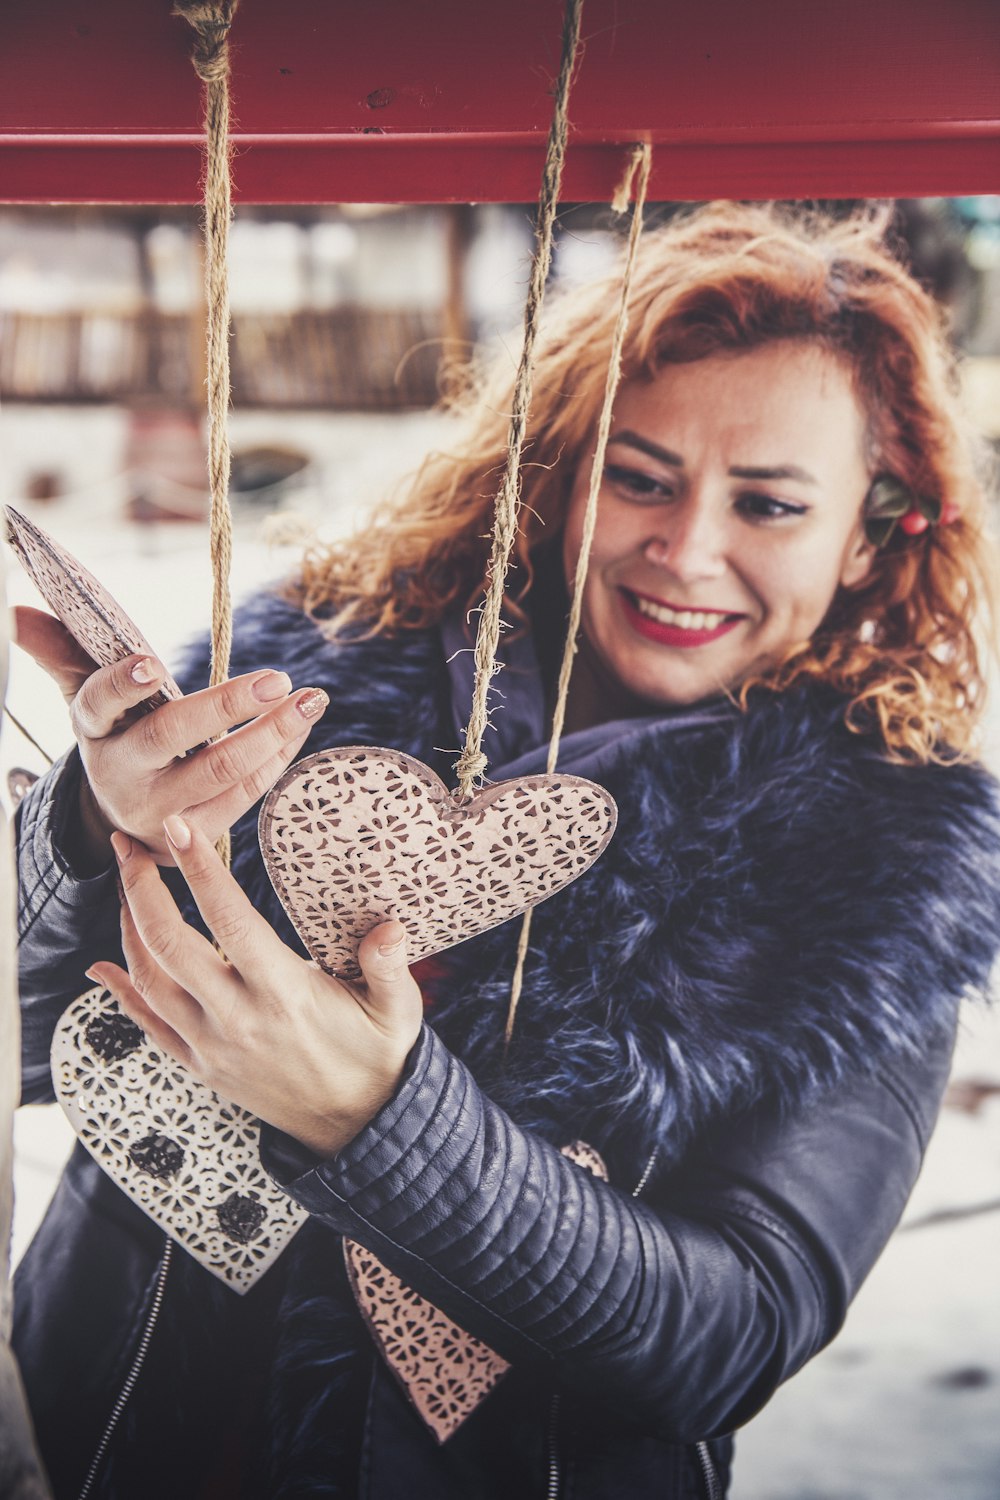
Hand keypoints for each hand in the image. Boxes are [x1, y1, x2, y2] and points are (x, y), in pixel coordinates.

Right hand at [13, 605, 327, 867]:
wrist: (125, 820)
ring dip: (273, 733)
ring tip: (311, 699)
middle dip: (228, 705)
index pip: (98, 705)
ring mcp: (161, 810)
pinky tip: (300, 728)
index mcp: (94, 733)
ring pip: (222, 769)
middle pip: (174, 737)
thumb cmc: (117, 736)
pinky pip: (245, 794)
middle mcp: (123, 773)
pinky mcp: (197, 834)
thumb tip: (16, 610)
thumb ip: (61, 651)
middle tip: (276, 677)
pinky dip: (278, 759)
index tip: (152, 663)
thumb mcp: (86, 697)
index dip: (123, 685)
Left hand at [86, 816, 423, 1155]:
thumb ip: (389, 966)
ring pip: (150, 982)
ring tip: (128, 887)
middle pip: (170, 946)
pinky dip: (121, 992)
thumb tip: (389, 928)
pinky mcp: (202, 1066)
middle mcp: (239, 1020)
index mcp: (285, 995)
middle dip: (142, 890)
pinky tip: (105, 964)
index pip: (231, 922)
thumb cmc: (377, 1055)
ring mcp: (213, 1047)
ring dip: (129, 930)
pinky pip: (148, 1026)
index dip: (201, 872)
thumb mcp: (397, 1010)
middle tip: (130, 847)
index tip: (180, 830)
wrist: (358, 1127)